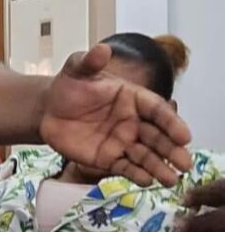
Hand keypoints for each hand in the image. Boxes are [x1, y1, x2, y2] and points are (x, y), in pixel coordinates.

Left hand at [41, 45, 191, 186]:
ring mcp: (121, 142)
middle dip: (172, 150)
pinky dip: (135, 175)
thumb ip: (89, 62)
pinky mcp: (106, 158)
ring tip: (170, 180)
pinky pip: (124, 168)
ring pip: (144, 156)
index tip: (184, 136)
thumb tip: (102, 50)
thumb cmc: (68, 86)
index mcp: (133, 98)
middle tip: (185, 163)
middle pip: (157, 137)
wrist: (47, 109)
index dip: (171, 122)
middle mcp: (132, 122)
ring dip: (158, 167)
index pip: (157, 110)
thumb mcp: (76, 69)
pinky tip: (146, 182)